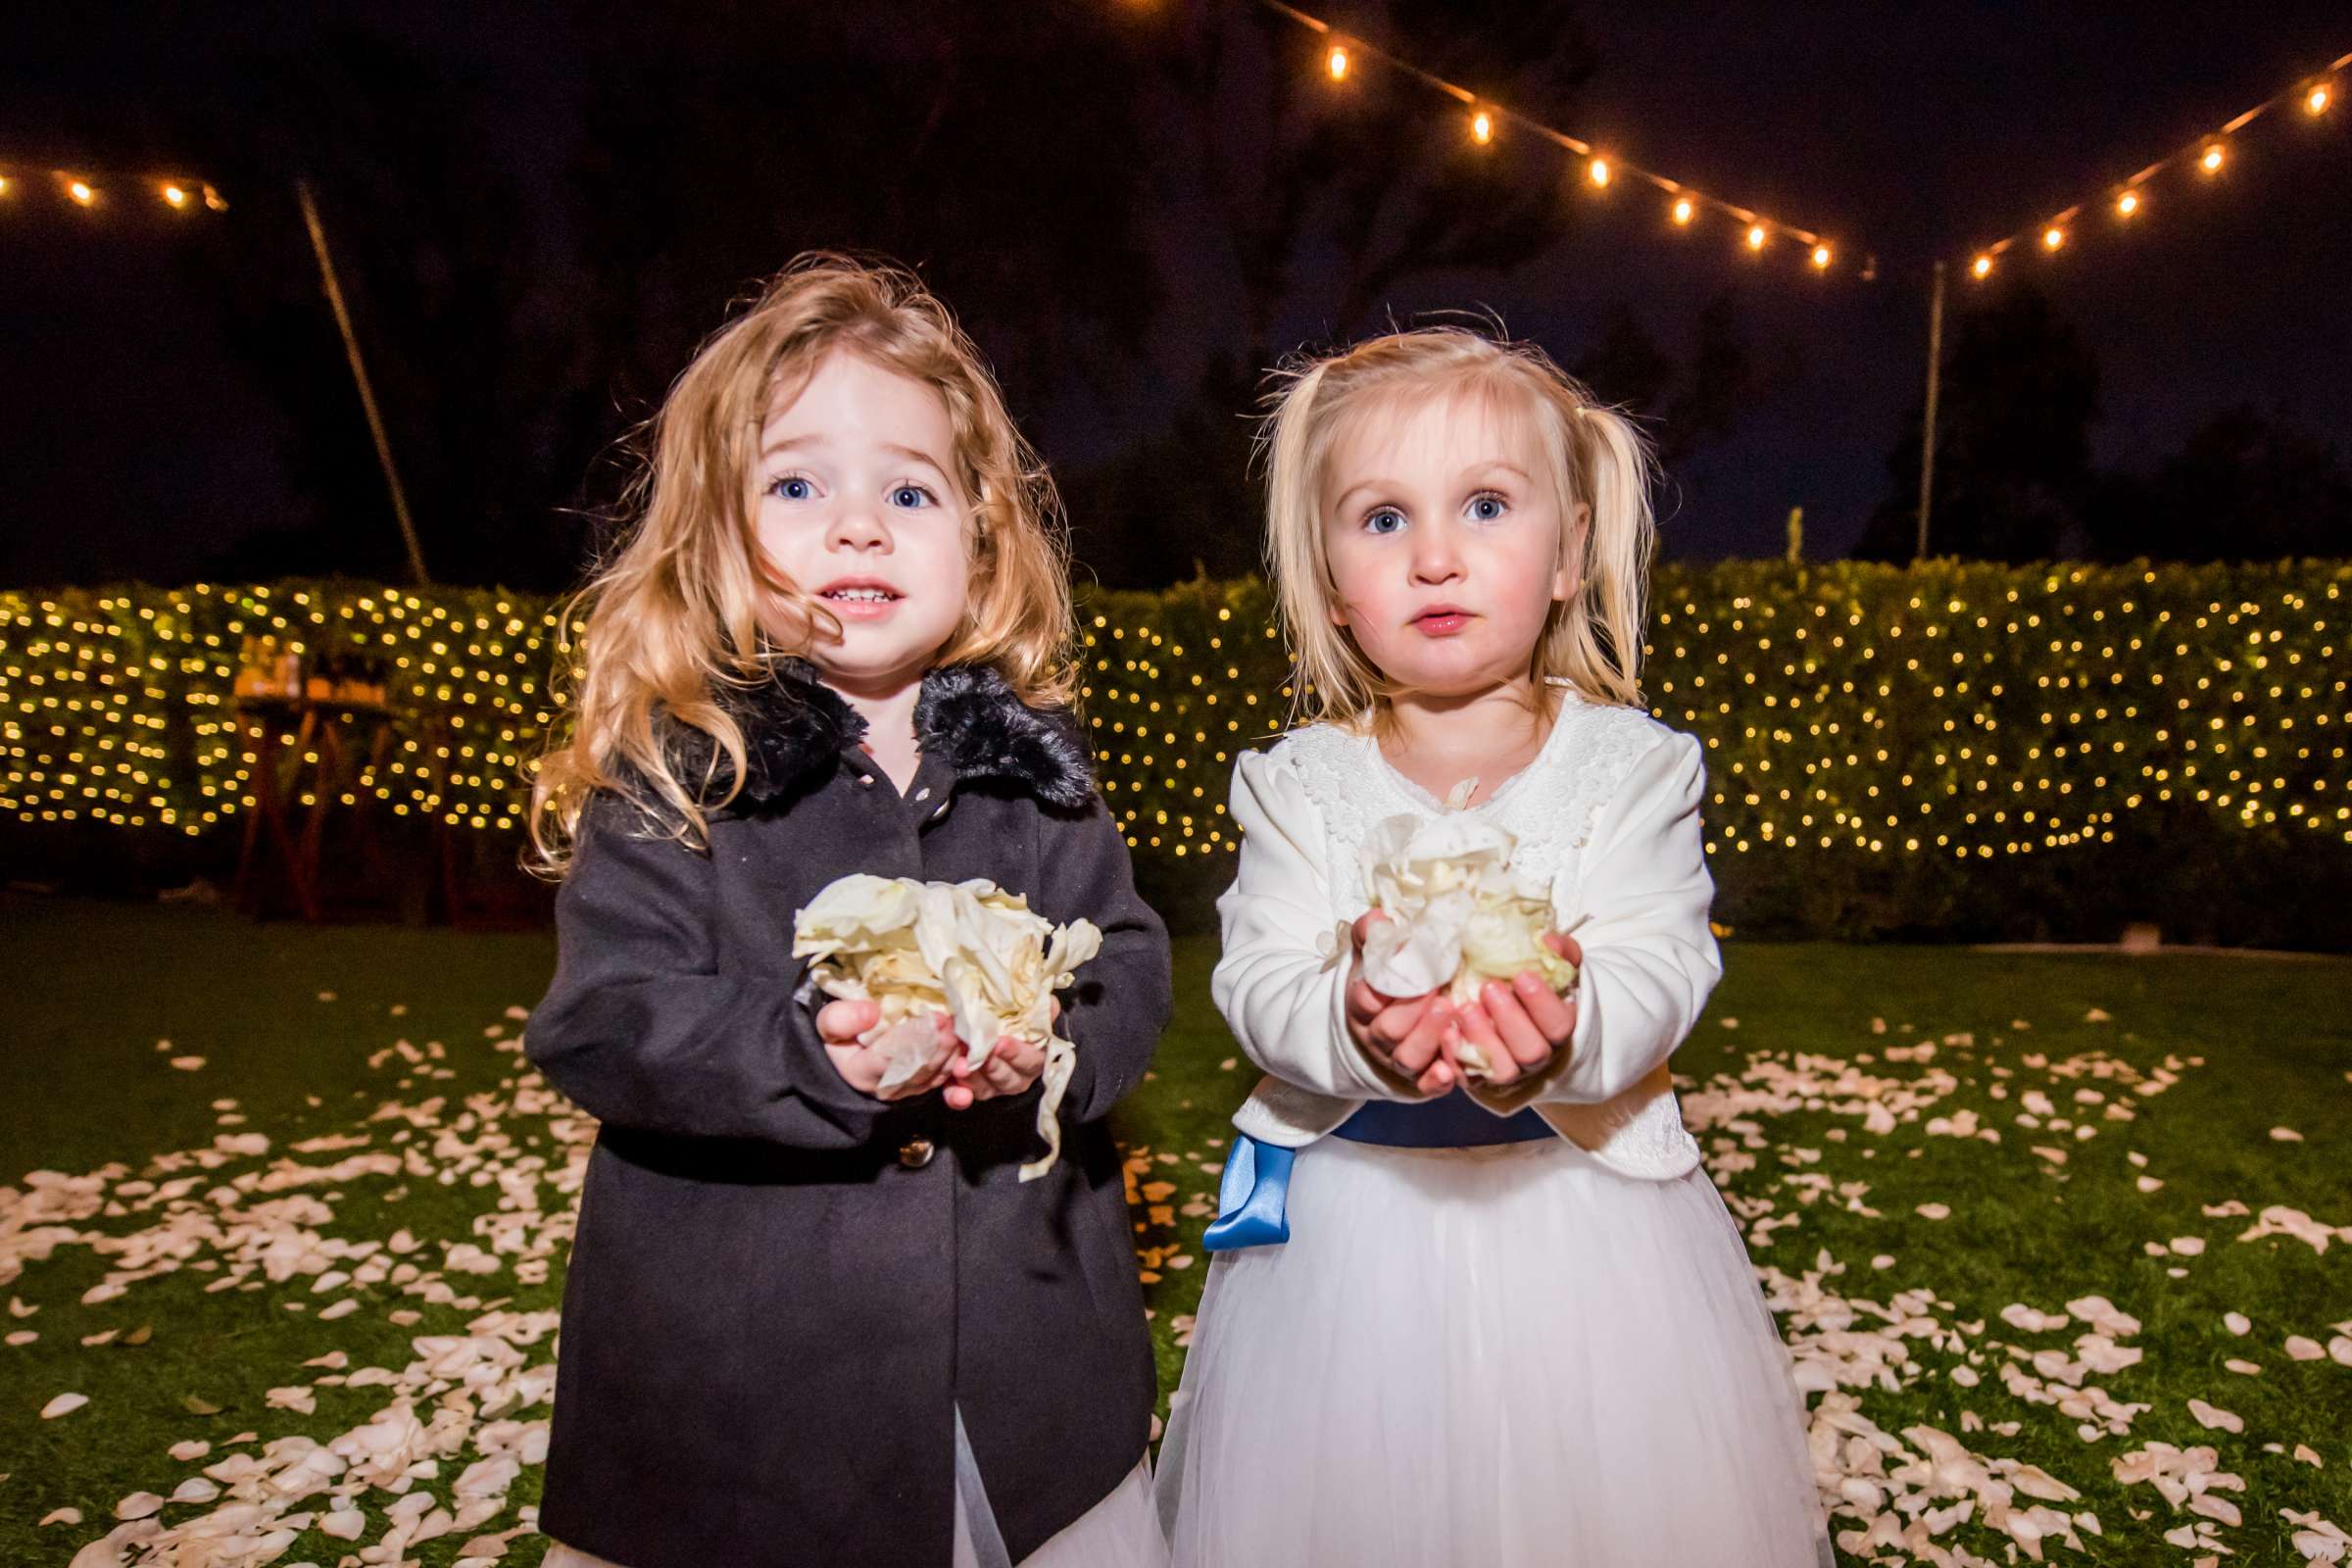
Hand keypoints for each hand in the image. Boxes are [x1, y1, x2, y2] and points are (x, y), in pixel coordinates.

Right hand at [817, 1000, 956, 1100]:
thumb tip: (871, 1013)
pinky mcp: (921, 1086)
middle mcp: (887, 1087)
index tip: (935, 1018)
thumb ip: (841, 1019)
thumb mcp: (828, 1024)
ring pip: (935, 1074)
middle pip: (920, 1068)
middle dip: (941, 1045)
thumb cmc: (839, 1035)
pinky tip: (966, 1043)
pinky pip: (943, 1078)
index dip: (916, 1040)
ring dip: (952, 1052)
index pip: (893, 1059)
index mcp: (862, 1072)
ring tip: (963, 1029)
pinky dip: (956, 1061)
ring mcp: (906, 1089)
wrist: (844, 1055)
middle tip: (957, 1022)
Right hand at [1344, 912, 1456, 1097]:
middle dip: (1411, 1011)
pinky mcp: (1421, 1078)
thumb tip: (1379, 916)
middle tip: (1436, 989)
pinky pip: (1426, 1086)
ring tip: (1450, 1012)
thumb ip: (1371, 935)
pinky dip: (1436, 1082)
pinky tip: (1450, 1072)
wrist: (1380, 1026)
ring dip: (1428, 1037)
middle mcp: (1377, 1038)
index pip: (1362, 1002)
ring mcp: (1398, 1060)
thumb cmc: (1381, 985)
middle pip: (1387, 1031)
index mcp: (1361, 1007)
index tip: (1401, 972)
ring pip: (1407, 1059)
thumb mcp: (1370, 957)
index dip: (1377, 991)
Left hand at [1447, 932, 1581, 1086]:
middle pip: (1531, 1052)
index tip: (1522, 976)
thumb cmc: (1533, 986)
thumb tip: (1548, 941)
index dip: (1543, 1004)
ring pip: (1501, 1070)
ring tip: (1465, 1007)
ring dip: (1482, 1038)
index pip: (1559, 1025)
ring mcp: (1509, 1070)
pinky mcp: (1478, 1076)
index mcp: (1557, 1028)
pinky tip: (1447, 1032)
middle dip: (1510, 1020)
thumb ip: (1559, 952)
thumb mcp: (1552, 966)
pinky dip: (1456, 1056)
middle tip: (1489, 988)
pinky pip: (1468, 1075)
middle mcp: (1536, 1056)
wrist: (1510, 1012)